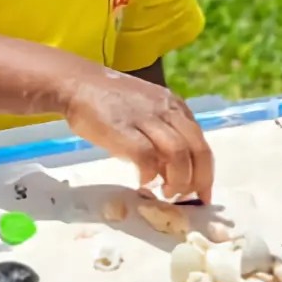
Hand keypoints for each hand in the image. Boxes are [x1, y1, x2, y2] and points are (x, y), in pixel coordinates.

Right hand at [63, 68, 212, 200]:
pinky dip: (150, 175)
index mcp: (173, 105)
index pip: (201, 142)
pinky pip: (147, 157)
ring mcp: (145, 117)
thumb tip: (172, 172)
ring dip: (178, 180)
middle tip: (186, 198)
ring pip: (179, 154)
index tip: (201, 192)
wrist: (76, 84)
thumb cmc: (110, 102)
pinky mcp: (123, 129)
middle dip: (197, 180)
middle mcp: (165, 109)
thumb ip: (163, 135)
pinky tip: (143, 182)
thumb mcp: (146, 111)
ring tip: (166, 193)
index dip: (205, 172)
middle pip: (197, 149)